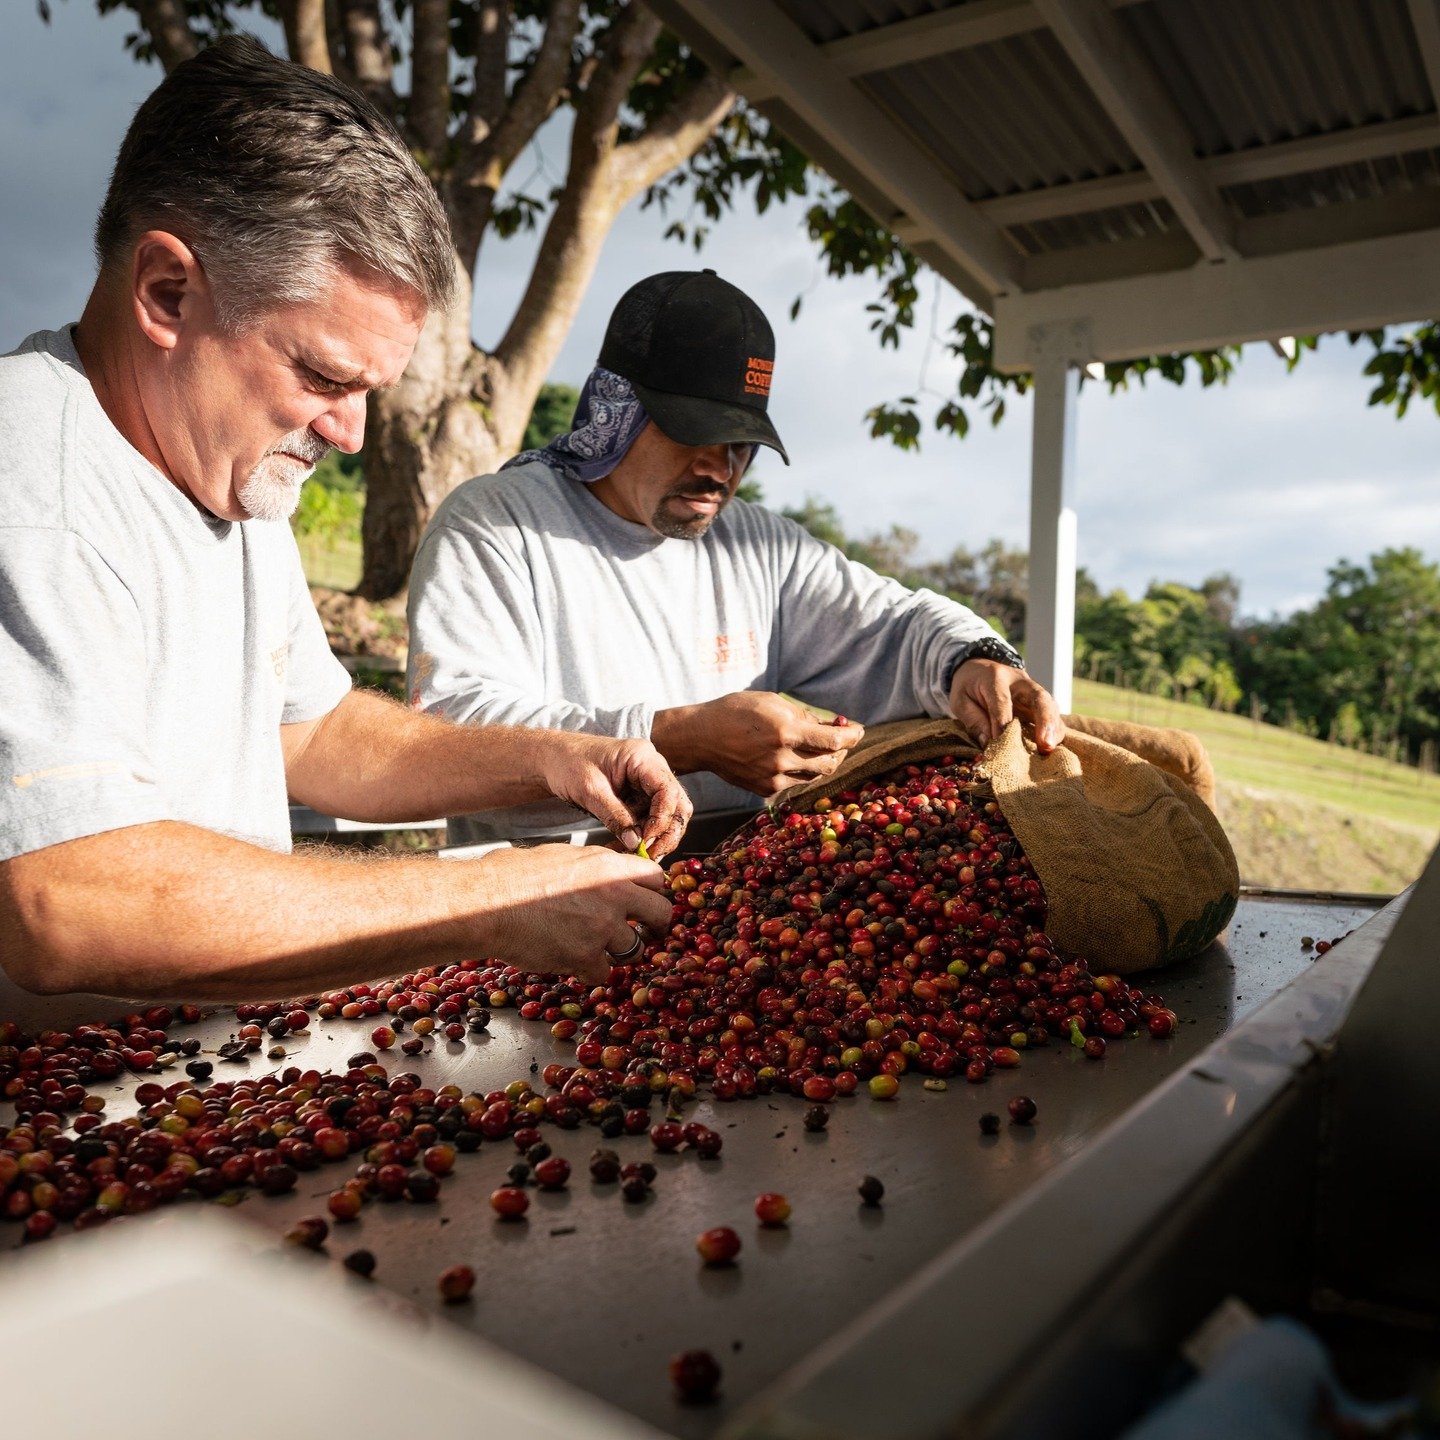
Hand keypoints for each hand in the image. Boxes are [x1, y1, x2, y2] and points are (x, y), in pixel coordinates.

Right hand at [471, 845, 671, 982]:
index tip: (645, 900)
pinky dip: (591, 970)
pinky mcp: (584, 957)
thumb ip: (598, 867)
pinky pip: (604, 972)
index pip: (657, 879)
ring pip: (636, 950)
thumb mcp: (566, 856)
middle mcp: (614, 896)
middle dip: (654, 925)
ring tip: (598, 946)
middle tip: (644, 930)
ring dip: (620, 951)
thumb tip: (616, 873)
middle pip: (661, 914)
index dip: (652, 892)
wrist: (488, 902)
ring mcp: (602, 929)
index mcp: (610, 866)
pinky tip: (575, 961)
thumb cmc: (515, 875)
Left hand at [535, 732, 690, 858]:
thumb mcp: (590, 790)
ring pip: (667, 815)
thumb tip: (635, 843)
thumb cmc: (568, 763)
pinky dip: (642, 835)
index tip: (646, 840)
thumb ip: (614, 816)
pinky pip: (649, 818)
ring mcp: (646, 782)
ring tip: (637, 855)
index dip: (662, 819)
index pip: (668, 791)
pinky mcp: (638, 795)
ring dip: (655, 837)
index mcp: (642, 757)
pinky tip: (628, 847)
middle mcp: (651, 768)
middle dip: (667, 831)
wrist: (552, 757)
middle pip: (677, 804)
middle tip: (650, 854)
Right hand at [655, 691, 864, 796]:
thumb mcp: (772, 703)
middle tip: (842, 740)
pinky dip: (800, 770)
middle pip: (829, 763)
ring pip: (814, 776)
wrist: (702, 738)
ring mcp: (773, 778)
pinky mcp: (765, 790)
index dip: (852, 737)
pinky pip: (794, 782)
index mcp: (785, 732)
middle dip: (841, 751)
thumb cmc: (736, 712)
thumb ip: (804, 717)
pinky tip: (792, 757)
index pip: (833, 742)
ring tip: (818, 748)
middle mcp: (782, 759)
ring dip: (823, 762)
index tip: (859, 731)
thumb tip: (832, 727)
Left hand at [949, 660, 1064, 752]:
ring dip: (1053, 729)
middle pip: (1039, 698)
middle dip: (1045, 721)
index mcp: (995, 678)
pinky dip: (1054, 731)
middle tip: (1045, 744)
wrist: (980, 668)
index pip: (1002, 702)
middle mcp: (1020, 682)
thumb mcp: (961, 700)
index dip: (1002, 724)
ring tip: (1049, 748)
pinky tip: (1050, 747)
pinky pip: (1052, 715)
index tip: (1000, 745)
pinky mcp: (1039, 703)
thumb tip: (988, 743)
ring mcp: (1033, 692)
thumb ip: (973, 720)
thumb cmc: (969, 687)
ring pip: (1050, 707)